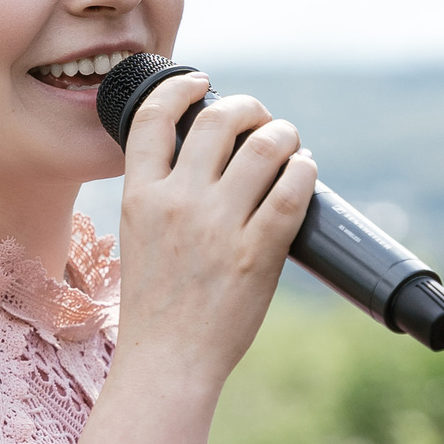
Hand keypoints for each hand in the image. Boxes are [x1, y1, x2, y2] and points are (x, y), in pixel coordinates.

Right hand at [113, 72, 315, 389]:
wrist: (168, 360)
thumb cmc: (156, 305)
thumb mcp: (139, 237)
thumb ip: (161, 196)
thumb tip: (204, 160)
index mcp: (141, 197)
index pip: (155, 118)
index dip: (181, 88)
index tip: (200, 83)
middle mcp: (177, 202)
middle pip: (218, 120)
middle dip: (247, 107)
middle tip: (258, 118)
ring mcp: (219, 226)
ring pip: (264, 146)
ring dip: (284, 133)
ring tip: (289, 141)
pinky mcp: (257, 251)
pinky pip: (292, 190)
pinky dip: (304, 170)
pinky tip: (304, 171)